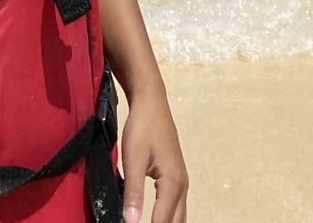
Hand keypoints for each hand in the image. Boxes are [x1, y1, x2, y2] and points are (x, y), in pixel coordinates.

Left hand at [120, 89, 187, 222]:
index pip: (162, 222)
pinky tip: (157, 219)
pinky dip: (168, 218)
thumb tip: (130, 222)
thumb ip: (133, 192)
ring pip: (179, 216)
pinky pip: (176, 206)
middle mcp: (182, 185)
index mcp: (172, 184)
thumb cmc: (142, 128)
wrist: (151, 101)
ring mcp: (181, 180)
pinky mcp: (176, 176)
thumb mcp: (133, 160)